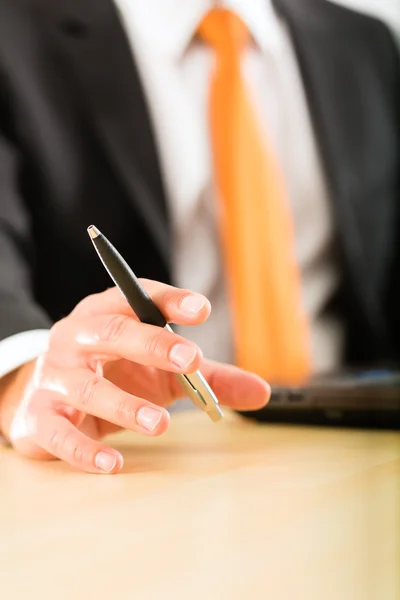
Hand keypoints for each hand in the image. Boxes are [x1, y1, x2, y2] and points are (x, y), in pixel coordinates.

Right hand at [0, 281, 269, 472]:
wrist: (46, 395)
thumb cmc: (113, 371)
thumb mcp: (160, 369)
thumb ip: (207, 378)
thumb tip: (262, 392)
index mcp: (108, 314)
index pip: (138, 297)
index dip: (169, 300)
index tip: (202, 309)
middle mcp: (77, 337)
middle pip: (113, 333)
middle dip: (153, 345)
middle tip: (192, 361)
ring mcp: (54, 375)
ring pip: (88, 386)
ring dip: (126, 405)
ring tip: (161, 423)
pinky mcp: (37, 415)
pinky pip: (59, 432)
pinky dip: (85, 449)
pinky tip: (113, 463)